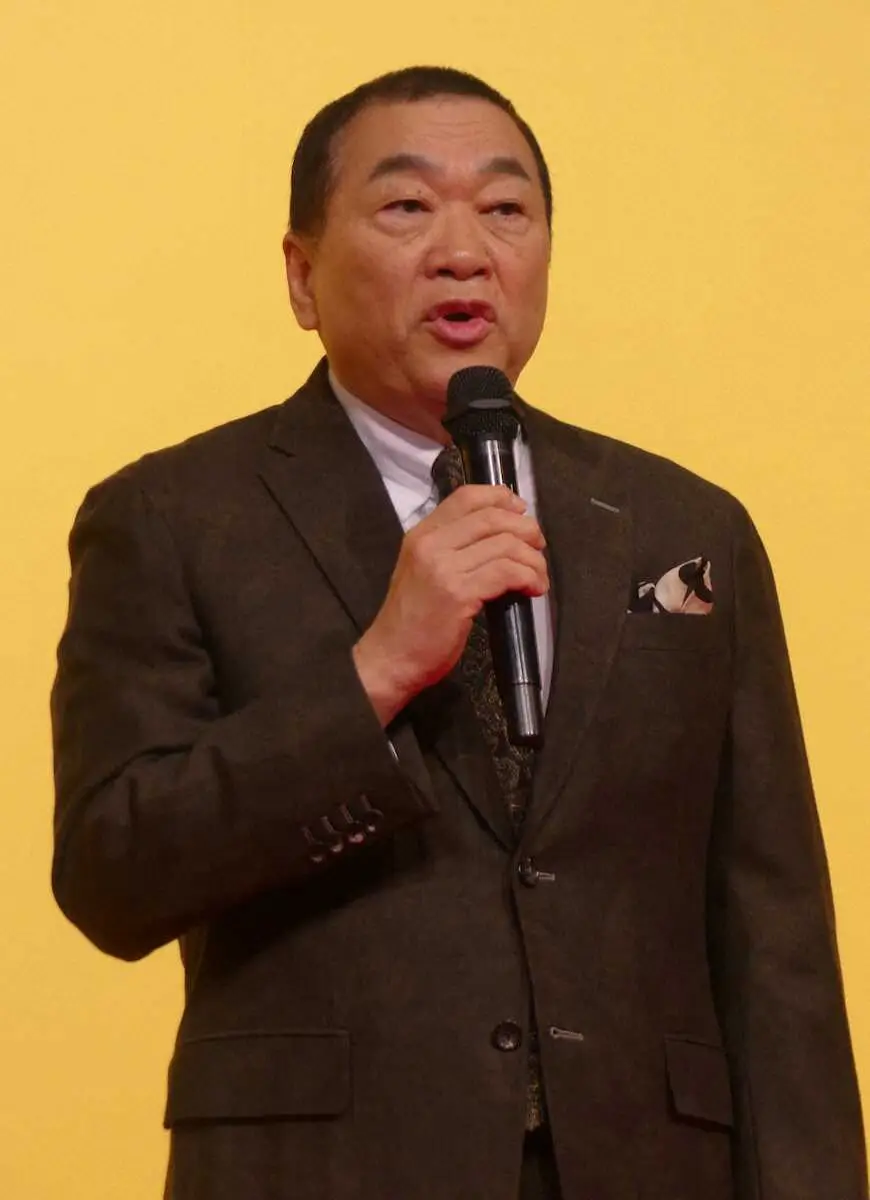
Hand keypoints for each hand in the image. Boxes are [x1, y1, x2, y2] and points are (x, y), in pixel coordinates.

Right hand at [353, 485, 548, 725]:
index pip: (467, 496)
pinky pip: (506, 572)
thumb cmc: (410, 621)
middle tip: (538, 547)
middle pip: (492, 517)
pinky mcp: (458, 594)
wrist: (390, 658)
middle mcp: (430, 544)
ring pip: (505, 545)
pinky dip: (529, 577)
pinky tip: (533, 589)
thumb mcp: (423, 571)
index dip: (501, 498)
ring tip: (538, 577)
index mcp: (421, 534)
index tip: (521, 512)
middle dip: (526, 529)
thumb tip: (497, 536)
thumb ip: (450, 549)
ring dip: (533, 560)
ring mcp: (443, 568)